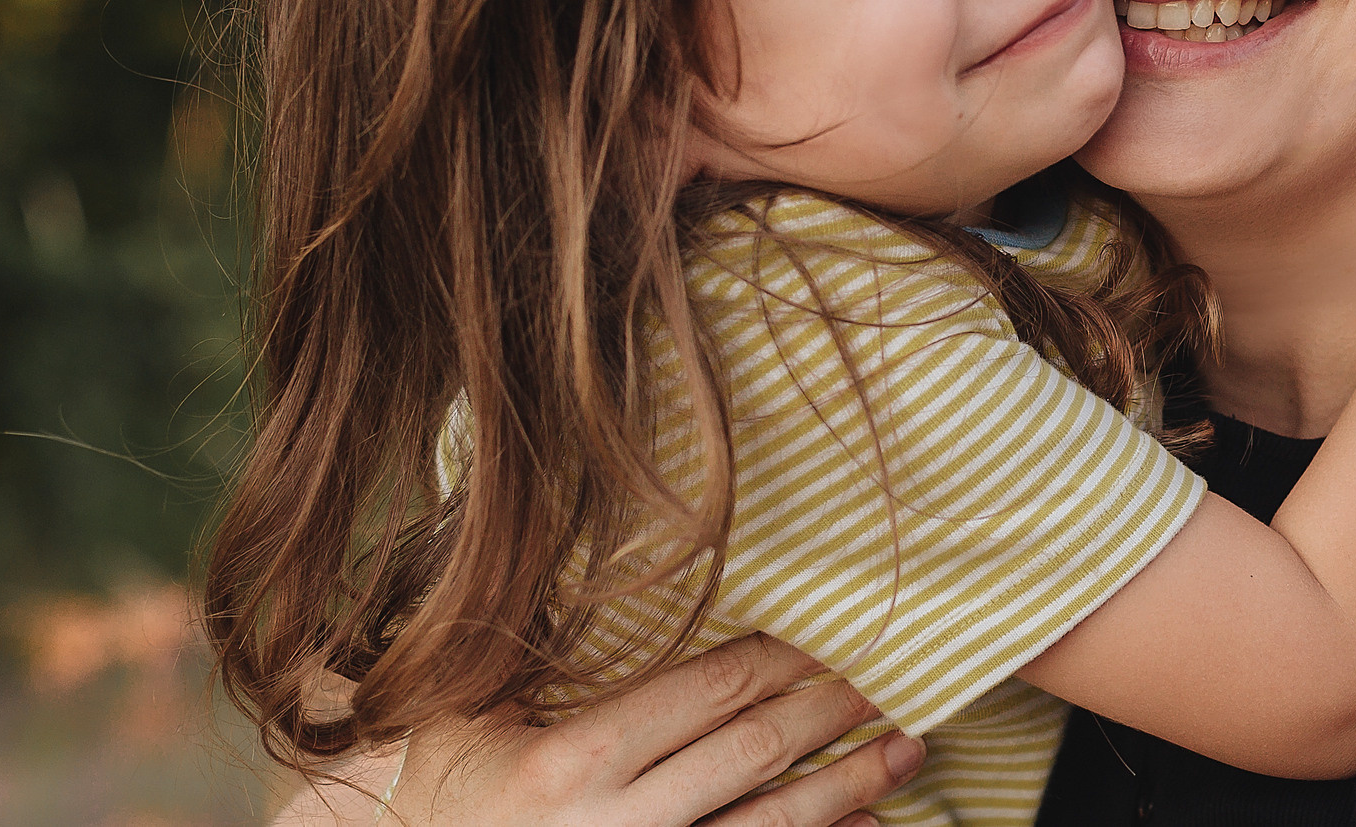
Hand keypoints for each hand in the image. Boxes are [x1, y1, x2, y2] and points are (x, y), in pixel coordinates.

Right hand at [271, 634, 923, 826]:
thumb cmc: (447, 800)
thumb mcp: (469, 717)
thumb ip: (530, 650)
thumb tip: (590, 555)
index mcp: (572, 762)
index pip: (709, 692)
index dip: (784, 660)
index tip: (830, 634)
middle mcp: (616, 825)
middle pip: (755, 753)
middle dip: (832, 710)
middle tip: (888, 673)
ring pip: (772, 824)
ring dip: (851, 784)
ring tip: (908, 747)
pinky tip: (867, 825)